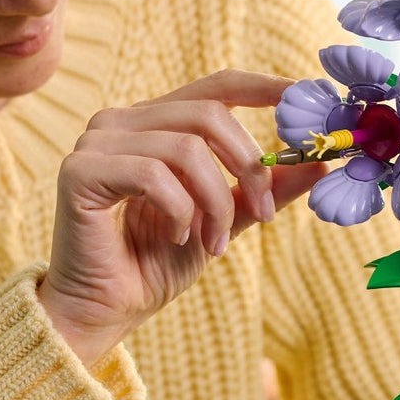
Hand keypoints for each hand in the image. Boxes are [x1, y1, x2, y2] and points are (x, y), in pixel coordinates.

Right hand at [37, 68, 324, 365]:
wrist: (103, 312)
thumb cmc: (154, 265)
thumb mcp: (225, 221)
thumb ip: (263, 190)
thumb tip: (320, 163)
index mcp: (155, 124)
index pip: (214, 87)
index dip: (262, 87)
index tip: (304, 97)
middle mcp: (122, 122)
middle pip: (209, 115)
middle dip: (248, 167)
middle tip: (264, 216)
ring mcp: (97, 142)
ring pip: (186, 148)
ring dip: (215, 202)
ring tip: (212, 242)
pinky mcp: (80, 170)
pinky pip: (153, 174)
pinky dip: (180, 211)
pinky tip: (178, 238)